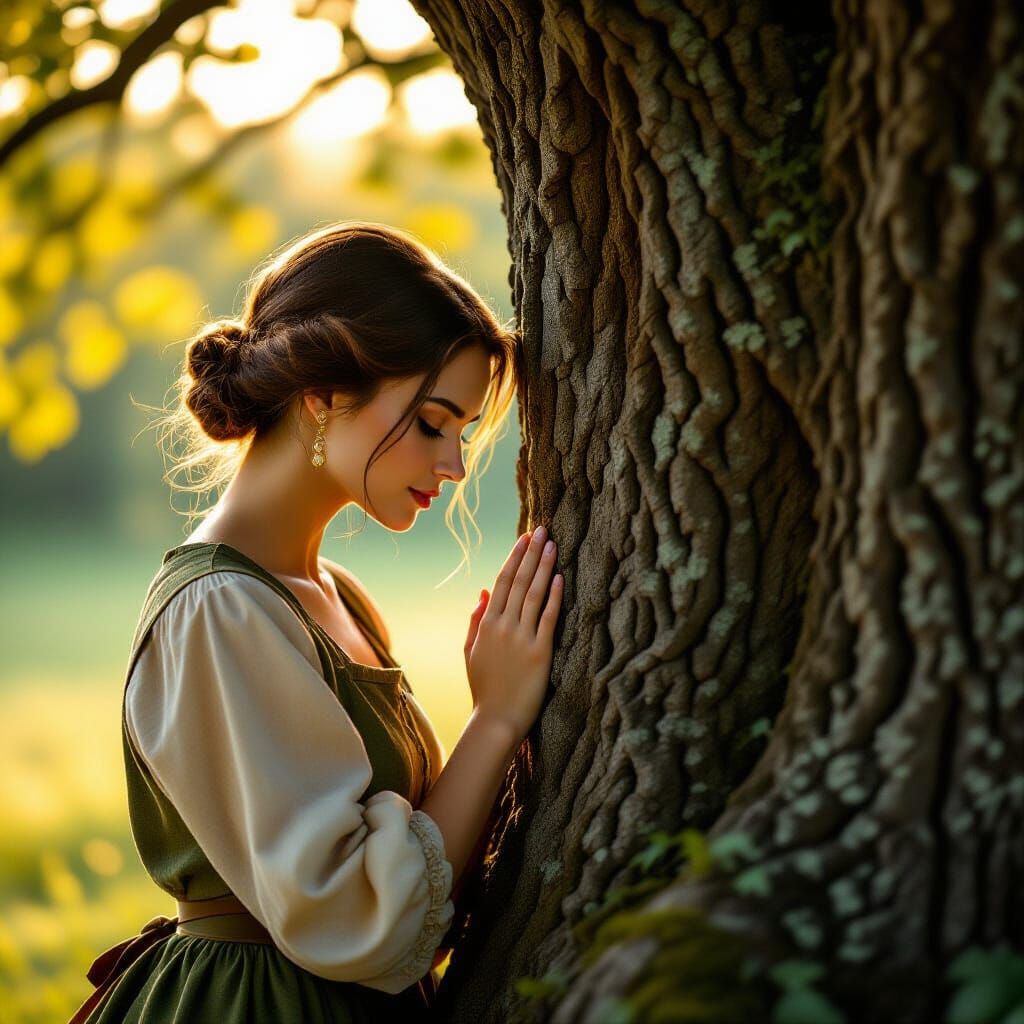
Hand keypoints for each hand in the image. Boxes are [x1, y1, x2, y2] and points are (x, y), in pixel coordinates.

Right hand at [464, 527, 563, 741]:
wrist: (496, 720)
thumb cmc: (485, 688)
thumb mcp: (471, 652)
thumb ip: (475, 621)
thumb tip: (482, 593)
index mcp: (486, 624)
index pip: (502, 582)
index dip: (514, 557)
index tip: (525, 538)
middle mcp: (503, 626)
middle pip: (518, 581)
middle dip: (531, 553)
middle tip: (543, 530)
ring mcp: (521, 638)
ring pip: (533, 594)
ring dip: (544, 566)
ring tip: (553, 545)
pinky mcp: (539, 652)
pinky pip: (547, 618)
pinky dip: (553, 596)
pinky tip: (560, 578)